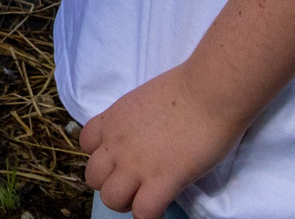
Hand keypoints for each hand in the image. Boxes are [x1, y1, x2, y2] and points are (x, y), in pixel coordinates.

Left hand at [79, 63, 245, 218]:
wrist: (209, 92)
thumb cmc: (186, 87)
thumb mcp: (144, 99)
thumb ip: (135, 121)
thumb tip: (145, 135)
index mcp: (112, 120)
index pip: (86, 144)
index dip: (103, 155)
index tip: (122, 158)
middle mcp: (117, 145)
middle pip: (93, 178)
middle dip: (111, 184)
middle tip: (136, 182)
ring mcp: (136, 165)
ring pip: (111, 199)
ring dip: (128, 202)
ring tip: (147, 197)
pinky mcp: (162, 181)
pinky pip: (143, 213)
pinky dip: (151, 215)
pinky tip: (165, 205)